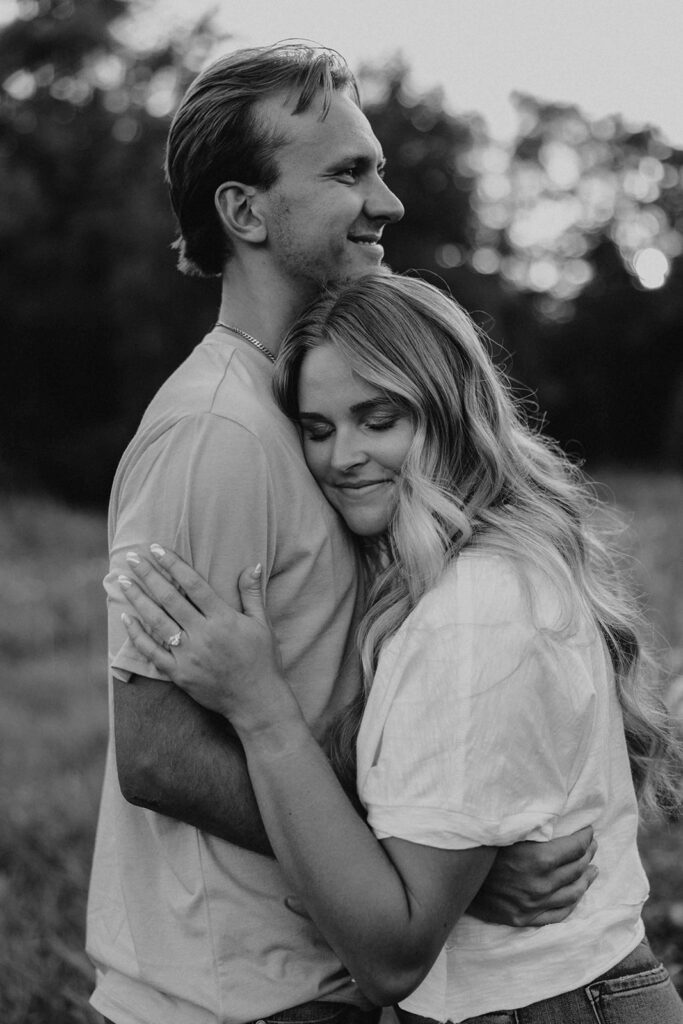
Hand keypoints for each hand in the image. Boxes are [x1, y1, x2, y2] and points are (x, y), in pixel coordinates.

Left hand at [119, 546, 293, 732]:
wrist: (256, 701)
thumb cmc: (262, 660)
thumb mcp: (263, 624)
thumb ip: (252, 594)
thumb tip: (253, 565)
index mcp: (223, 619)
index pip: (194, 584)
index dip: (174, 564)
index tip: (157, 549)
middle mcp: (203, 635)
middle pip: (170, 598)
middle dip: (149, 576)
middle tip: (132, 558)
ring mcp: (188, 656)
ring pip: (157, 621)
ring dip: (138, 599)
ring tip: (123, 581)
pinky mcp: (179, 674)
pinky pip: (152, 652)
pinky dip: (138, 635)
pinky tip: (127, 618)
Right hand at [469, 825, 597, 926]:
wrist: (451, 877)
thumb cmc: (479, 847)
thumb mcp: (506, 830)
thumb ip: (532, 825)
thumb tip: (555, 813)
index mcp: (538, 859)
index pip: (574, 847)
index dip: (585, 837)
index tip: (589, 830)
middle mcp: (539, 885)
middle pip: (575, 869)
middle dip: (587, 854)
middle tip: (591, 846)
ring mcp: (532, 904)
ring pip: (572, 893)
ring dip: (585, 880)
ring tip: (593, 870)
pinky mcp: (523, 918)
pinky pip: (557, 914)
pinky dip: (571, 903)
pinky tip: (576, 895)